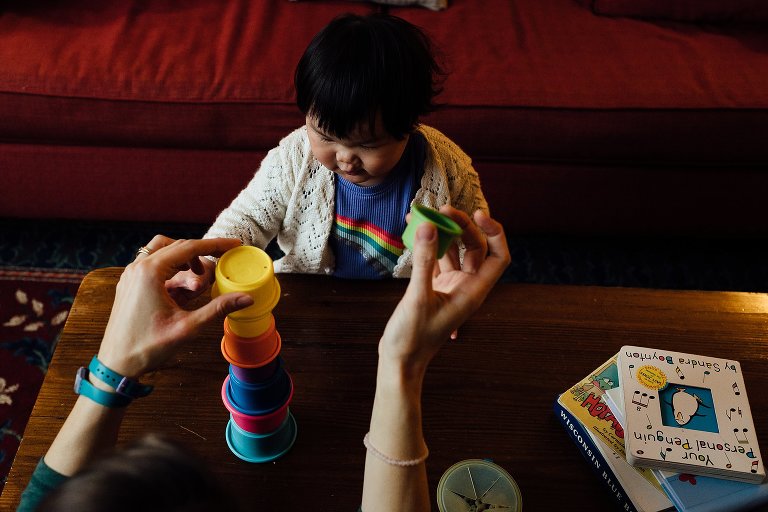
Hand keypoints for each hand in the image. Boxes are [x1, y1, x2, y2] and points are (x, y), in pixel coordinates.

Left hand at [97, 236, 253, 377]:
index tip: (234, 245)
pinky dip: (172, 271)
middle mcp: (137, 268)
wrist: (116, 365)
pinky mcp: (129, 285)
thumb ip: (217, 308)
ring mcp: (131, 275)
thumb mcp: (188, 327)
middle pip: (177, 246)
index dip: (215, 245)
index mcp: (150, 272)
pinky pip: (153, 266)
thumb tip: (246, 298)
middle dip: (201, 255)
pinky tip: (183, 291)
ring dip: (185, 261)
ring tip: (199, 282)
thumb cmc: (147, 347)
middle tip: (221, 263)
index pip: (189, 247)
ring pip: (163, 252)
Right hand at [380, 208, 509, 374]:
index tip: (476, 214)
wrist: (399, 361)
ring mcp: (451, 286)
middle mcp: (466, 286)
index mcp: (473, 292)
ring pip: (454, 250)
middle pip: (475, 247)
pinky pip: (436, 258)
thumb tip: (429, 226)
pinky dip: (427, 244)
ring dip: (442, 232)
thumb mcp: (417, 297)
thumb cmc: (412, 338)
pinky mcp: (434, 286)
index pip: (498, 257)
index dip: (494, 232)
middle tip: (441, 209)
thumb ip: (425, 260)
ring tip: (424, 214)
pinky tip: (413, 230)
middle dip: (461, 226)